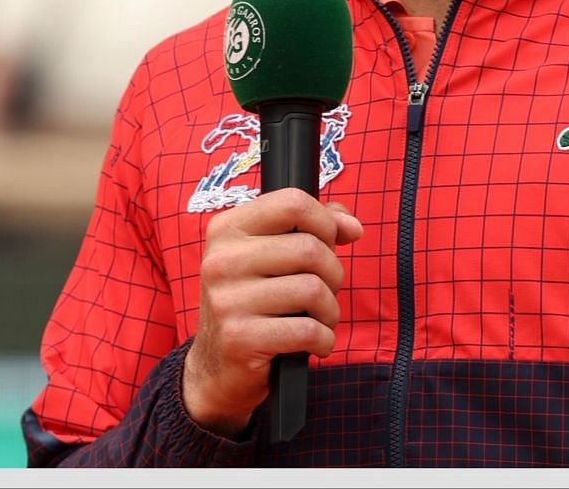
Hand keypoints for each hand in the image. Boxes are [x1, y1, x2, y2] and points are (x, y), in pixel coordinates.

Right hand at [182, 188, 364, 438]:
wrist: (216, 366)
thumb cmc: (252, 304)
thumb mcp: (269, 258)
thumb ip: (310, 229)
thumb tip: (352, 225)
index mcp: (226, 230)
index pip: (292, 203)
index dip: (324, 222)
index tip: (328, 243)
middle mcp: (221, 260)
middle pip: (310, 248)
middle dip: (332, 274)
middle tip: (322, 293)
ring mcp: (227, 299)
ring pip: (313, 290)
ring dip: (330, 311)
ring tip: (318, 320)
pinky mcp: (240, 338)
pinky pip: (308, 330)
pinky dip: (324, 340)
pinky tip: (314, 344)